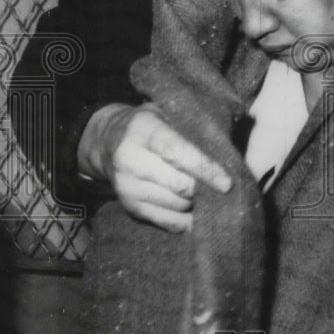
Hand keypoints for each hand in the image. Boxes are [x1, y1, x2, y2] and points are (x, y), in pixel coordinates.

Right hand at [77, 102, 231, 231]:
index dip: (204, 168)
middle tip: (224, 189)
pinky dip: (187, 220)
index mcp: (143, 130)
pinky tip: (198, 212)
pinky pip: (167, 222)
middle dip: (206, 189)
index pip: (176, 152)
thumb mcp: (165, 111)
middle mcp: (130, 159)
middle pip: (179, 184)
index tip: (227, 183)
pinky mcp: (130, 207)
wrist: (106, 142)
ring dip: (198, 204)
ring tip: (210, 195)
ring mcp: (127, 186)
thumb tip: (226, 147)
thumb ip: (192, 125)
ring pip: (177, 205)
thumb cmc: (149, 125)